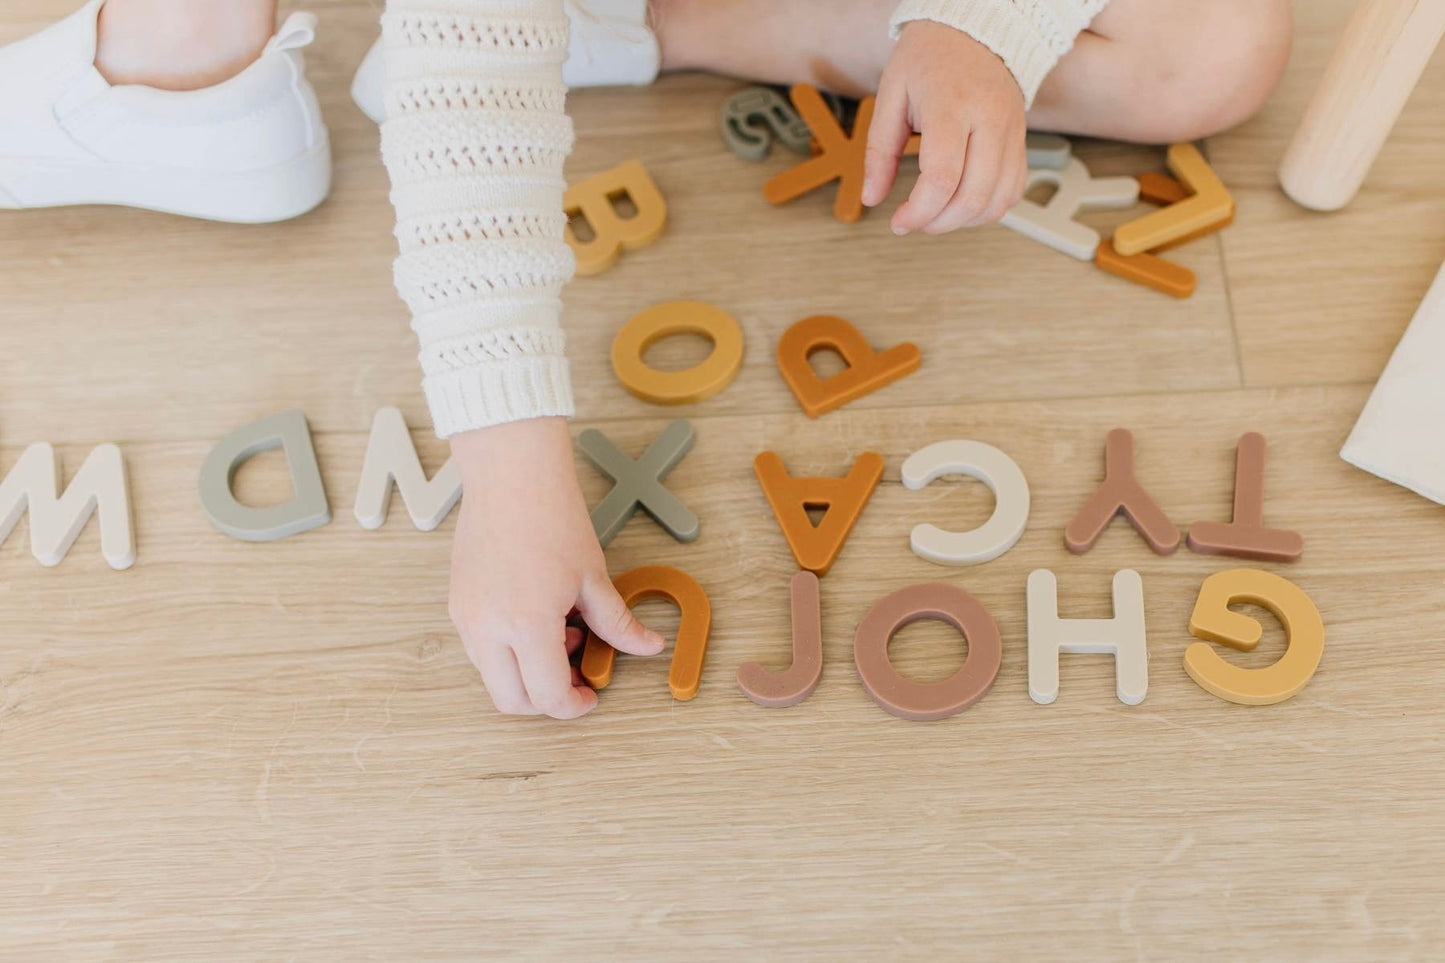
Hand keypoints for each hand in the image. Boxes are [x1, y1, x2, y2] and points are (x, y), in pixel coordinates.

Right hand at [448, 417, 664, 718]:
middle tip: (575, 675)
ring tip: (559, 633)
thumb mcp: (593, 577)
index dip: (574, 705)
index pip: (547, 696)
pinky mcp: (457, 604)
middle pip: (511, 700)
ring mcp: (466, 617)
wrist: (512, 475)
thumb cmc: (553, 517)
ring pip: (492, 677)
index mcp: (526, 624)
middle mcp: (487, 628)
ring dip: (526, 674)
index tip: (590, 695)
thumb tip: (648, 646)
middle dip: (547, 700)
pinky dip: (508, 652)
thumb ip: (618, 623)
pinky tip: (536, 618)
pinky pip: (479, 650)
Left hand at [862, 20, 1028, 234]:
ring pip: (997, 201)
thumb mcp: (891, 95)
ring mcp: (1011, 132)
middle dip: (938, 223)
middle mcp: (989, 120)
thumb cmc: (930, 58)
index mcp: (952, 105)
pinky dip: (986, 210)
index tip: (898, 222)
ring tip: (935, 214)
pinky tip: (961, 204)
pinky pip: (1012, 192)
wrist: (975, 32)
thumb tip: (871, 196)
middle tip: (914, 222)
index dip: (918, 211)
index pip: (942, 176)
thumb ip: (879, 150)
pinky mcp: (1020, 142)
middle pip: (972, 196)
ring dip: (962, 222)